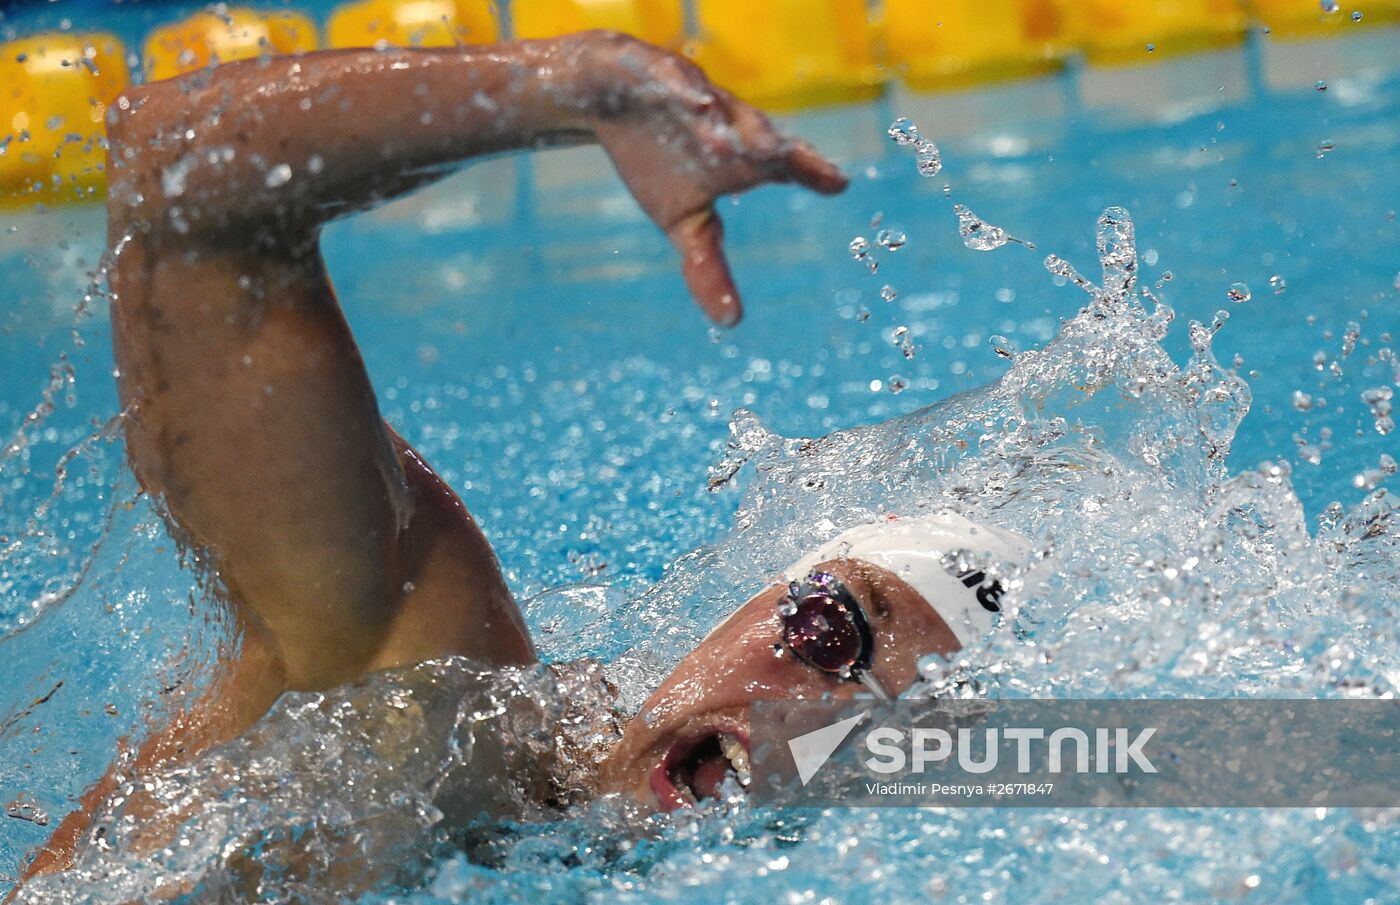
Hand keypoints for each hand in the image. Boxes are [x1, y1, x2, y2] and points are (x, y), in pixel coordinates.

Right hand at [570, 32, 847, 325]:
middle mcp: (723, 119)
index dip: (810, 172)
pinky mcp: (652, 71)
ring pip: (715, 104)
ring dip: (728, 120)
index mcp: (738, 153)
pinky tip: (693, 101)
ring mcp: (689, 93)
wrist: (608, 96)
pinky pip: (668, 78)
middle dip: (768, 143)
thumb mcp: (682, 222)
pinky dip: (682, 88)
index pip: (782, 163)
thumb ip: (708, 267)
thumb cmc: (658, 160)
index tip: (839, 184)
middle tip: (783, 158)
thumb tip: (731, 324)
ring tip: (738, 134)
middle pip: (752, 130)